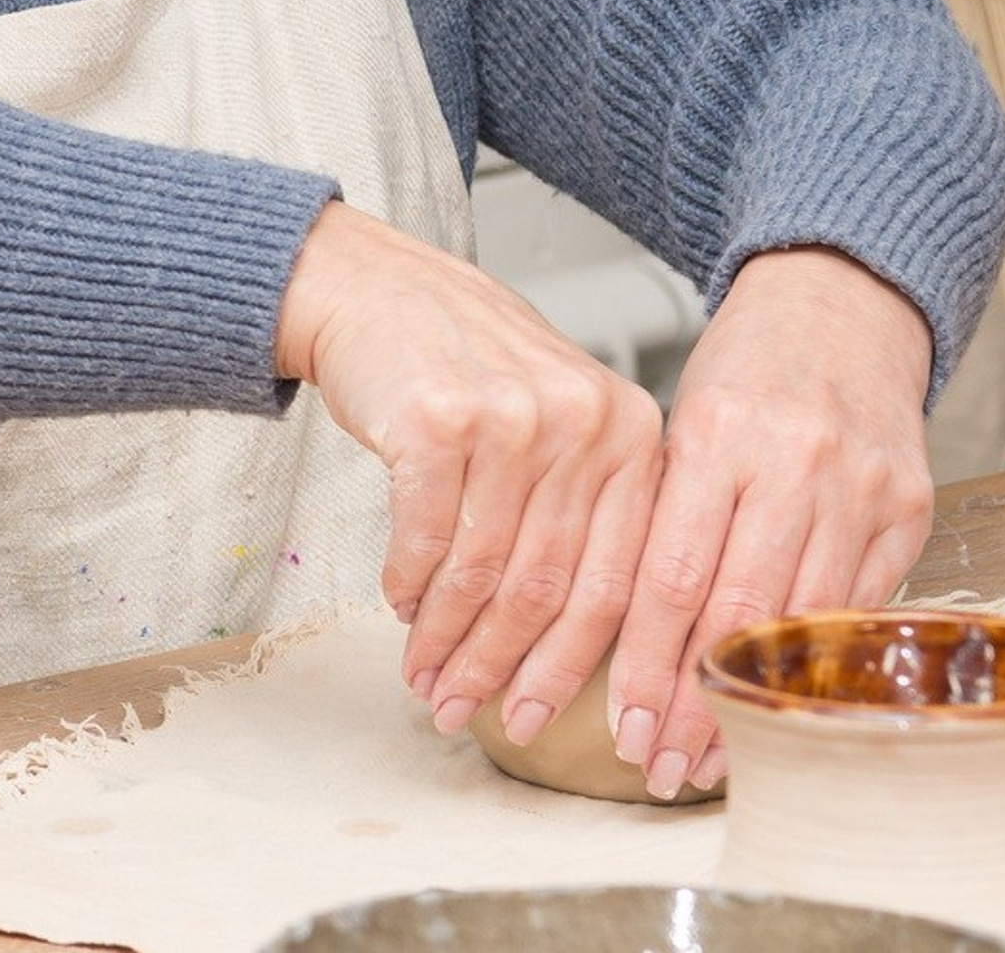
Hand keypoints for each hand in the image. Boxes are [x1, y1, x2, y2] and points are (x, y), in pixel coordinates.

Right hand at [273, 202, 662, 740]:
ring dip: (445, 639)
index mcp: (630, 431)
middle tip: (464, 711)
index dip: (571, 669)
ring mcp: (511, 418)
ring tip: (423, 677)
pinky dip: (408, 585)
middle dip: (500, 668)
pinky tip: (399, 606)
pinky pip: (424, 538)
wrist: (374, 285)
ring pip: (482, 573)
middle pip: (547, 587)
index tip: (536, 718)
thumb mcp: (556, 418)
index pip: (614, 583)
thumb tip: (566, 652)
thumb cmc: (463, 359)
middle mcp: (582, 421)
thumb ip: (581, 510)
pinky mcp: (438, 420)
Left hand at [606, 246, 936, 800]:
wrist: (841, 306)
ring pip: (804, 625)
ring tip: (710, 759)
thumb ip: (661, 513)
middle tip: (656, 765)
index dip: (645, 662)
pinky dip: (819, 667)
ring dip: (756, 705)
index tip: (618, 724)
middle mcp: (796, 463)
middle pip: (739, 614)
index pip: (673, 573)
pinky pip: (860, 610)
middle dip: (694, 704)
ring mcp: (863, 490)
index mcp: (720, 433)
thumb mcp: (683, 419)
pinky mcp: (910, 512)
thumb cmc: (747, 369)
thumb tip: (612, 632)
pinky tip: (784, 707)